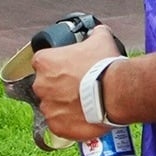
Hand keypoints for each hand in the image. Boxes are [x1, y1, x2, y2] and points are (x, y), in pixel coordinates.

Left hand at [30, 23, 124, 140]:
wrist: (115, 92)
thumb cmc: (105, 65)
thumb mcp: (100, 40)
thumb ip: (95, 33)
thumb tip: (99, 30)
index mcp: (43, 62)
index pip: (43, 64)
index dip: (58, 68)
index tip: (71, 72)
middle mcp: (40, 84)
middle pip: (46, 86)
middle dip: (60, 88)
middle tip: (80, 89)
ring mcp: (47, 106)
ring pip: (53, 106)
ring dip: (64, 106)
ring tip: (84, 105)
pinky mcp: (56, 125)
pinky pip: (59, 124)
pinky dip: (69, 123)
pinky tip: (83, 118)